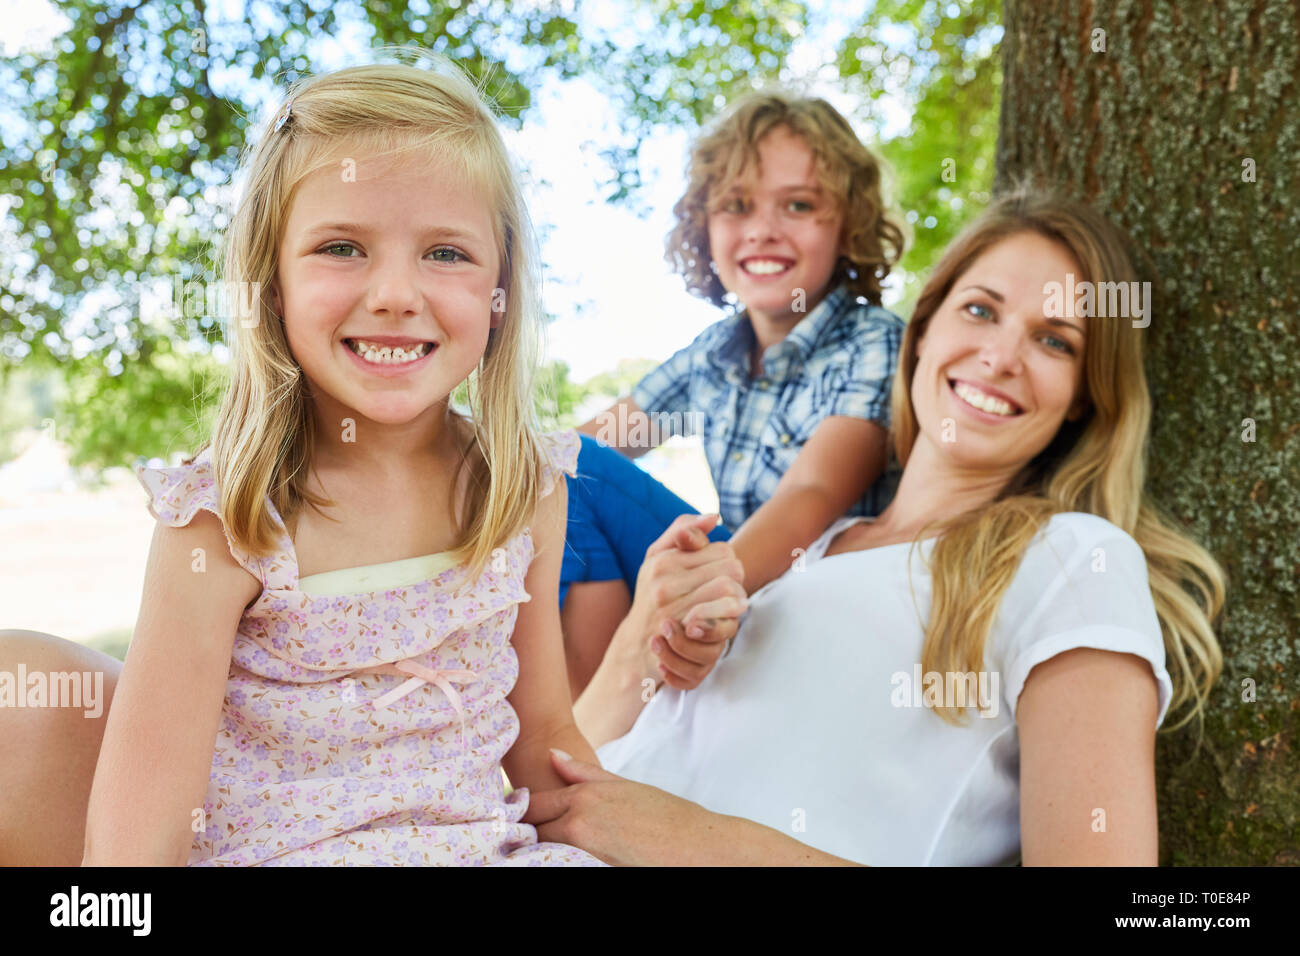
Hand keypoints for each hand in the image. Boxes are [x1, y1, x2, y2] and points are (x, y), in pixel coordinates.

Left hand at [522, 749, 716, 865]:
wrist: (697, 847)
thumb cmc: (665, 815)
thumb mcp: (622, 785)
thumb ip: (582, 771)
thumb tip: (551, 754)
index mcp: (583, 798)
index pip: (530, 806)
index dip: (522, 812)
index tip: (522, 817)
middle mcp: (578, 825)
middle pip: (532, 833)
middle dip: (531, 834)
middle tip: (536, 836)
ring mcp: (584, 853)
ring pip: (544, 853)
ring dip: (545, 850)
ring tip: (555, 849)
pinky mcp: (592, 870)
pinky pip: (563, 866)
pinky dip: (563, 862)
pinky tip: (571, 860)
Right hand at [630, 514, 745, 685]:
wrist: (636, 643)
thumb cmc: (651, 594)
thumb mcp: (656, 557)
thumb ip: (682, 530)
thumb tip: (714, 517)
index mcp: (664, 561)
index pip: (722, 549)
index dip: (728, 561)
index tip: (719, 572)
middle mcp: (666, 583)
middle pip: (731, 568)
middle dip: (736, 579)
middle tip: (729, 590)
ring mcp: (674, 610)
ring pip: (730, 590)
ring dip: (737, 598)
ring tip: (730, 604)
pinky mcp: (684, 635)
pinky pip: (724, 618)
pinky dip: (730, 618)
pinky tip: (724, 620)